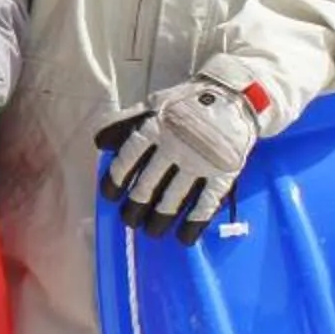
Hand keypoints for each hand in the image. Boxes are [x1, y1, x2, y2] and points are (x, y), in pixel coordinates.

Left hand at [95, 70, 261, 243]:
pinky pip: (206, 203)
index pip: (128, 158)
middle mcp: (175, 146)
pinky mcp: (223, 172)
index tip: (110, 195)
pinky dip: (194, 222)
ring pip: (174, 198)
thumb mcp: (154, 103)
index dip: (116, 179)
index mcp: (156, 128)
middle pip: (148, 184)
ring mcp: (200, 161)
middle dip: (135, 207)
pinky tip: (184, 236)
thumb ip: (125, 121)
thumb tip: (99, 142)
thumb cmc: (188, 103)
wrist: (235, 97)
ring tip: (152, 231)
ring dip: (160, 219)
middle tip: (130, 219)